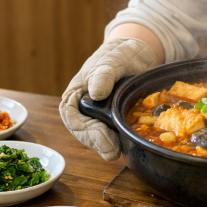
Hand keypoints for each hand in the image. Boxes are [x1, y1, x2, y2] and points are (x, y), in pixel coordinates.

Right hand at [59, 38, 155, 160]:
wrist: (136, 54)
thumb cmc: (119, 54)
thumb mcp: (112, 60)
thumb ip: (103, 74)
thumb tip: (96, 93)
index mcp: (76, 93)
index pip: (70, 114)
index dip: (83, 128)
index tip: (100, 135)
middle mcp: (83, 107)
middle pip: (82, 130)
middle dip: (95, 142)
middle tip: (112, 151)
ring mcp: (98, 115)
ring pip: (95, 136)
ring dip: (104, 145)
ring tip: (117, 152)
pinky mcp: (113, 120)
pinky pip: (110, 134)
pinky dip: (116, 141)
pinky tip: (126, 145)